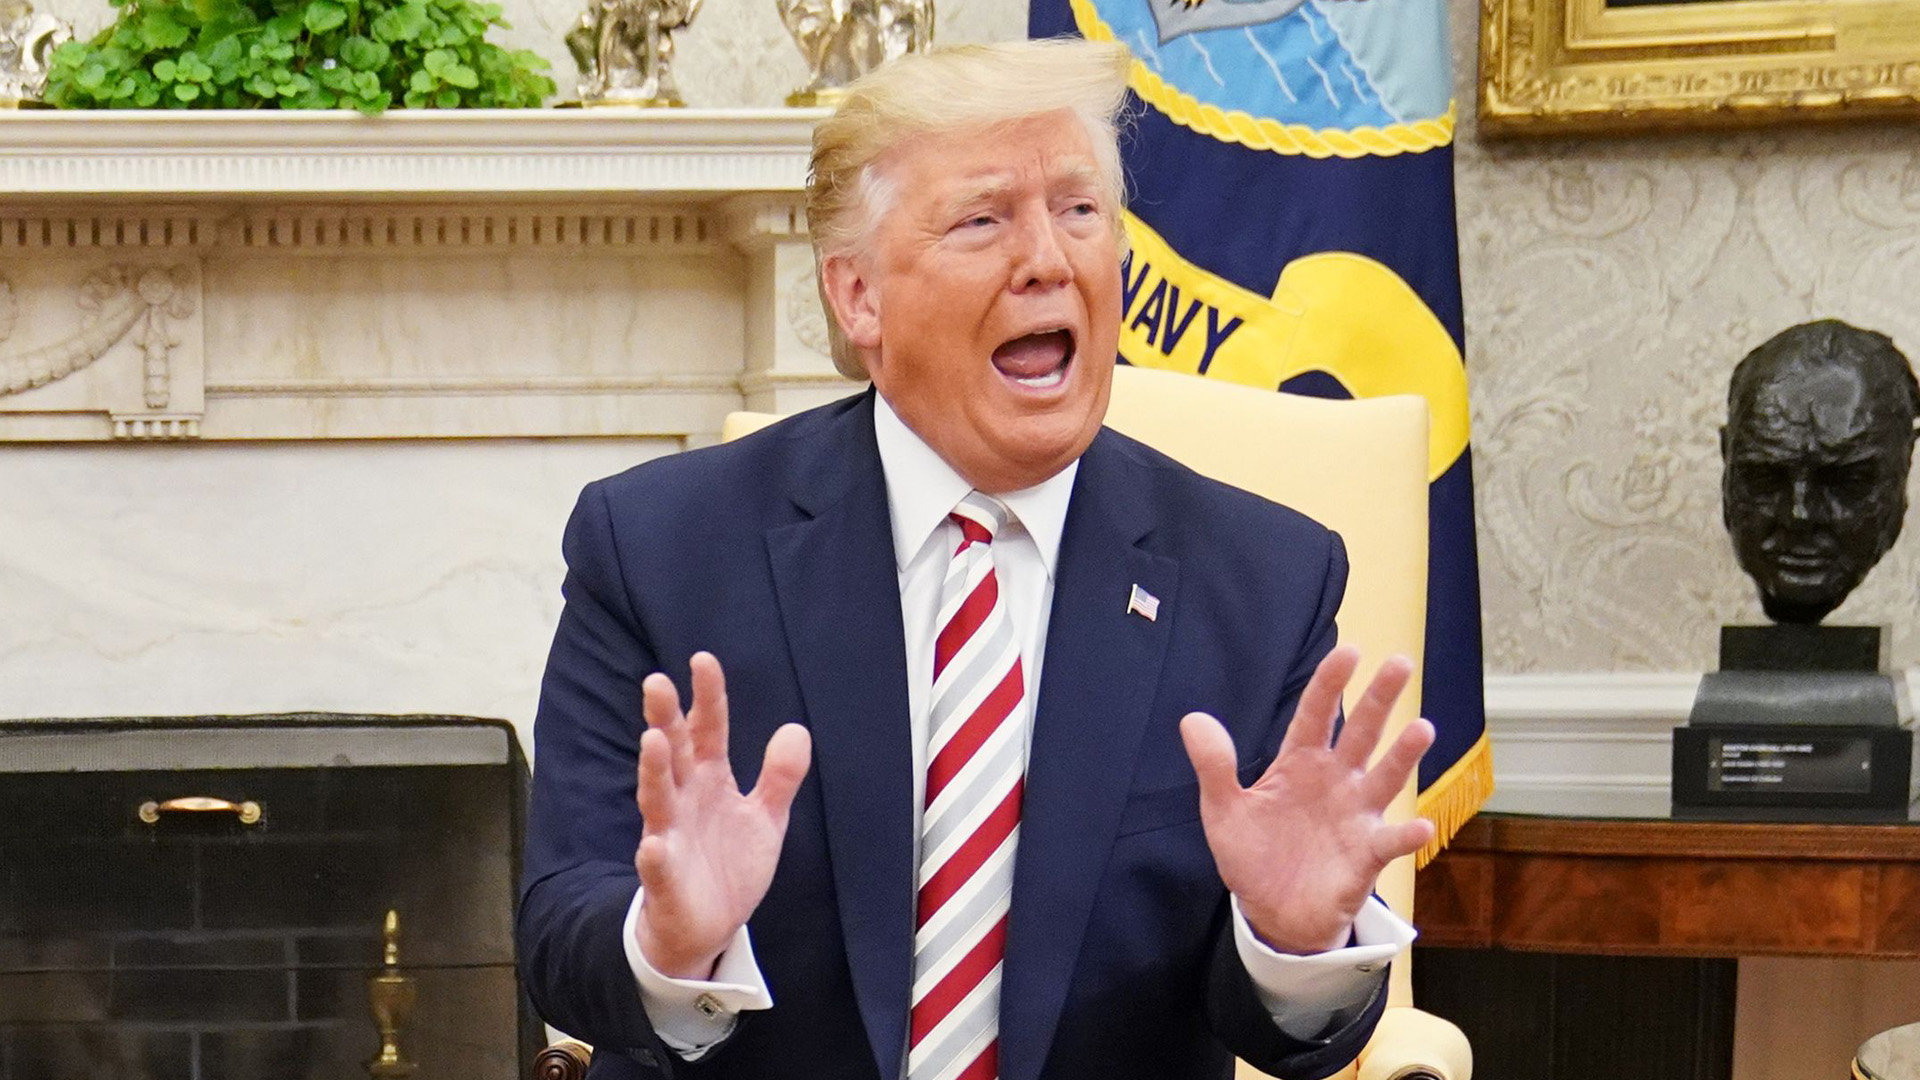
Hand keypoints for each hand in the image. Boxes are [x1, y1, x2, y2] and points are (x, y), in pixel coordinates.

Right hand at [632, 651, 812, 978]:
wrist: (709, 925)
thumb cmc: (729, 863)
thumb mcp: (765, 817)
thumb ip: (780, 776)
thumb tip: (797, 729)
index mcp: (710, 780)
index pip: (708, 730)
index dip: (708, 697)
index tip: (703, 660)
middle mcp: (684, 800)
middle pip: (673, 753)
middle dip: (664, 719)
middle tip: (657, 682)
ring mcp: (671, 836)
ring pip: (658, 799)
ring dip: (653, 771)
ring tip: (652, 742)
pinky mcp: (665, 878)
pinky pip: (657, 865)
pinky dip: (655, 855)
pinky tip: (653, 844)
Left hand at [1180, 646, 1434, 954]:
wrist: (1273, 913)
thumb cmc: (1253, 855)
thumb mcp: (1223, 810)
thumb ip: (1214, 766)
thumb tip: (1193, 719)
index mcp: (1300, 763)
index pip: (1316, 714)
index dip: (1330, 683)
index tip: (1349, 650)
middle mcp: (1335, 781)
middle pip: (1360, 733)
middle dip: (1380, 699)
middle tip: (1399, 663)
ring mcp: (1355, 816)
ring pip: (1384, 778)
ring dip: (1403, 755)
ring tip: (1422, 728)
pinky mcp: (1366, 856)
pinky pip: (1389, 842)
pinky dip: (1405, 835)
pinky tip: (1418, 826)